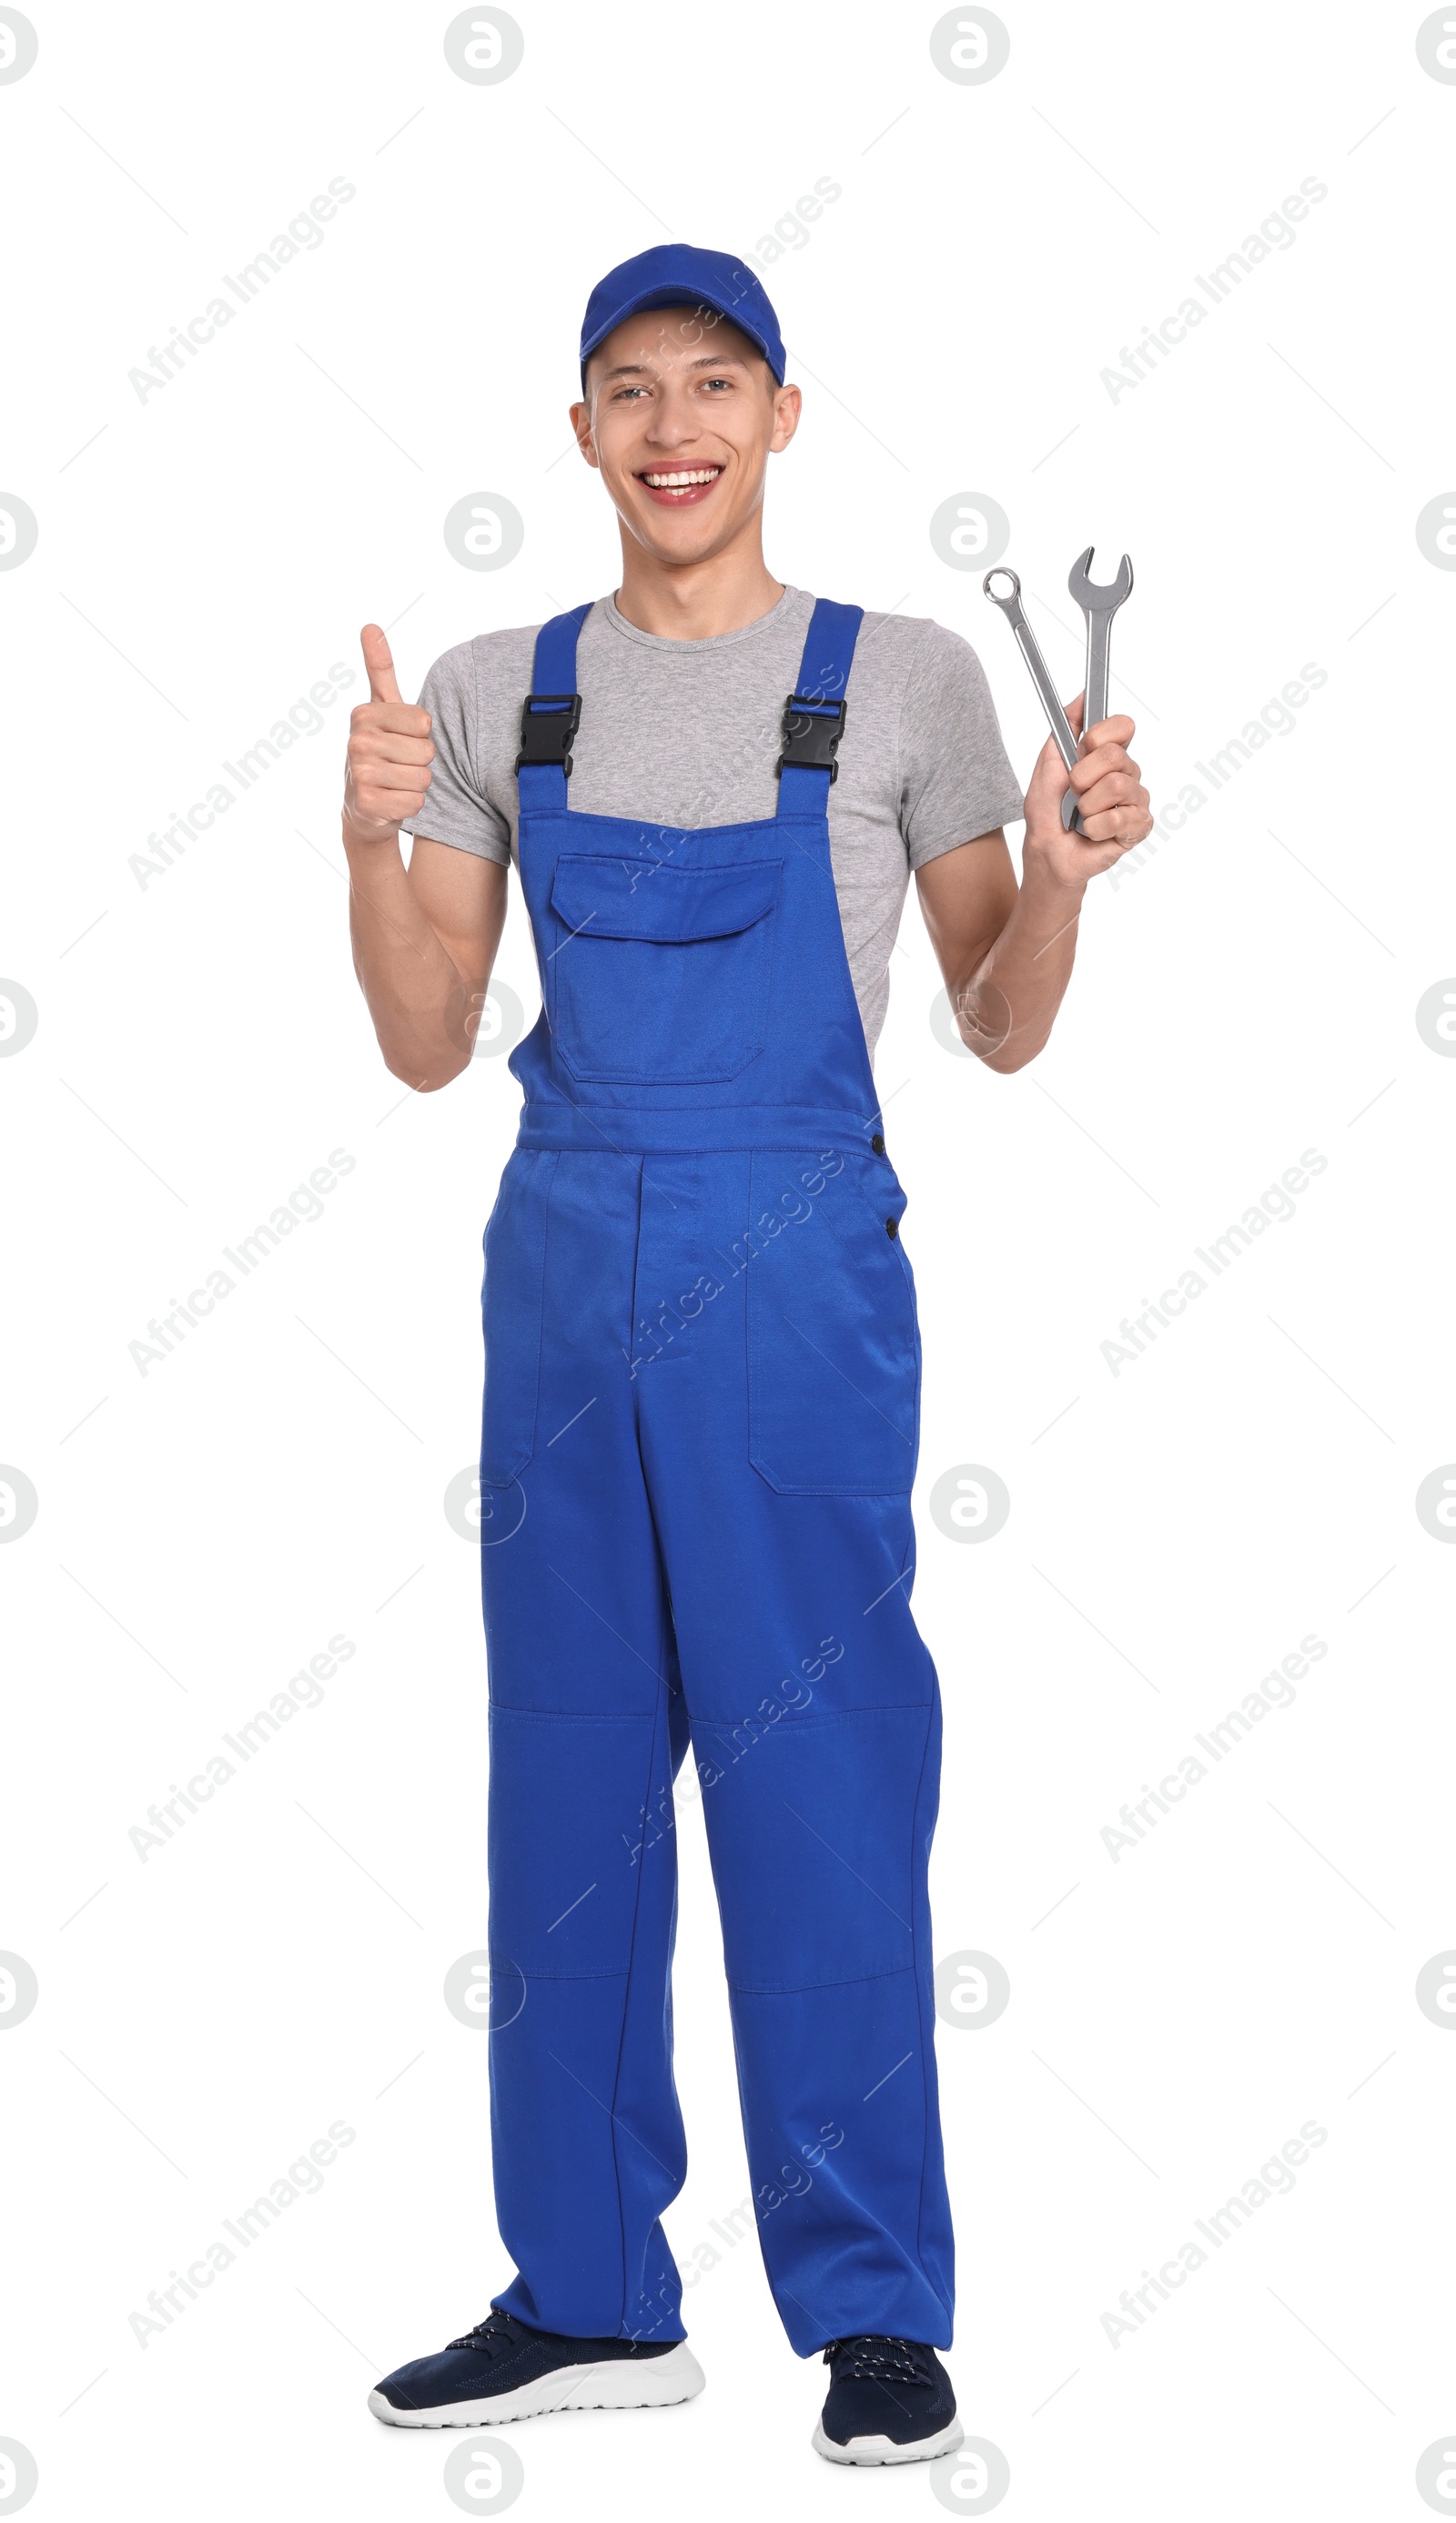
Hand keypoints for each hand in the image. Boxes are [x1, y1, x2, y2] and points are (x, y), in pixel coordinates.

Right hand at [343, 624, 434, 841]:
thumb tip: (370, 626)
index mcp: (364, 714)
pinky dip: (410, 806)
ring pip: (423, 778)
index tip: (400, 740)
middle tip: (397, 765)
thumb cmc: (380, 751)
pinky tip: (392, 801)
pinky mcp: (367, 804)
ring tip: (395, 783)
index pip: (425, 724)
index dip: (420, 736)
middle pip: (426, 752)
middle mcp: (357, 741)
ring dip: (416, 785)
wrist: (364, 807)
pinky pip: (415, 802)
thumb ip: (380, 669)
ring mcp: (359, 773)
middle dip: (419, 762)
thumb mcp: (381, 708)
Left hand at [1022, 696, 1152, 886]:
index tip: (1081, 750)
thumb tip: (1082, 696)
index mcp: (1108, 756)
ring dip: (1087, 805)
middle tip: (1075, 792)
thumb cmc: (1048, 813)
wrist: (1048, 853)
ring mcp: (1135, 800)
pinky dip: (1096, 827)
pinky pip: (1121, 817)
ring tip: (1082, 816)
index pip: (1123, 725)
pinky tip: (1092, 832)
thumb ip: (1064, 728)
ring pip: (1117, 785)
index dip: (1099, 736)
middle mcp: (1127, 773)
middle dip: (1083, 776)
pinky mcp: (1139, 826)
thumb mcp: (1047, 764)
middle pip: (1116, 755)